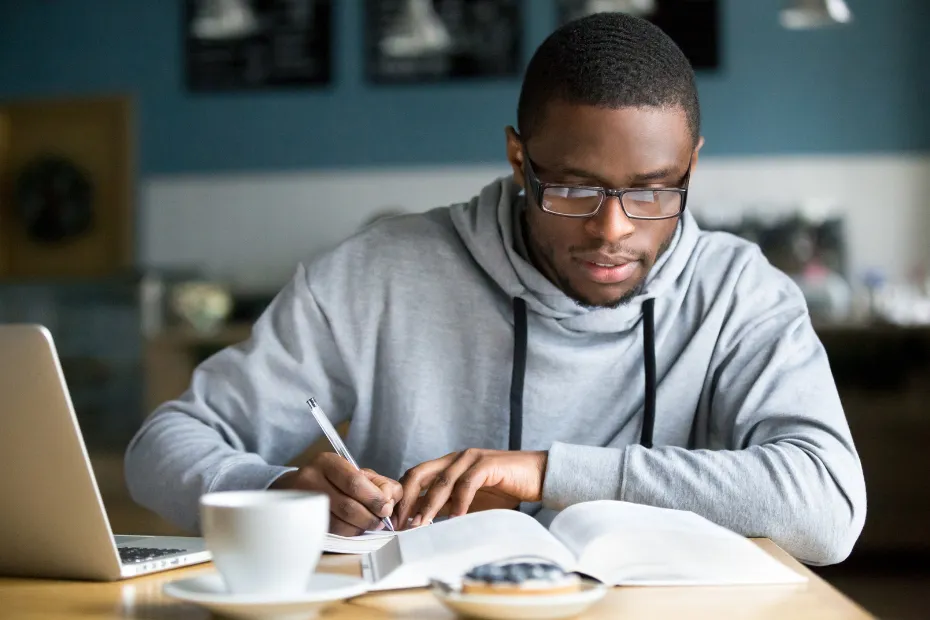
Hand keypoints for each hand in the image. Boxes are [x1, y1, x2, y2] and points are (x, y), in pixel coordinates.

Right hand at [269, 452, 401, 536]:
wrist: (295, 488)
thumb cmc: (333, 480)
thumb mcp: (355, 472)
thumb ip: (378, 483)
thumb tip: (392, 499)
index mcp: (328, 462)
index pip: (355, 482)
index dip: (374, 498)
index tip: (386, 508)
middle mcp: (311, 479)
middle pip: (348, 506)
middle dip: (370, 517)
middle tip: (380, 521)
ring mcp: (304, 501)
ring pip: (339, 523)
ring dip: (360, 528)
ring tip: (369, 525)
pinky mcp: (302, 520)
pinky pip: (330, 533)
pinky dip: (348, 533)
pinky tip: (354, 528)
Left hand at [394, 449, 547, 528]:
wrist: (538, 476)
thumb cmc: (505, 490)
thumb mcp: (469, 500)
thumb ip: (447, 505)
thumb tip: (421, 521)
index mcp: (448, 464)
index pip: (415, 477)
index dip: (402, 498)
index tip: (394, 522)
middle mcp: (456, 458)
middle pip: (419, 474)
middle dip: (406, 499)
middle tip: (400, 524)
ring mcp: (471, 458)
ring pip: (441, 481)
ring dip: (429, 505)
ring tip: (421, 524)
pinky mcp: (488, 464)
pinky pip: (467, 483)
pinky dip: (459, 502)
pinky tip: (455, 518)